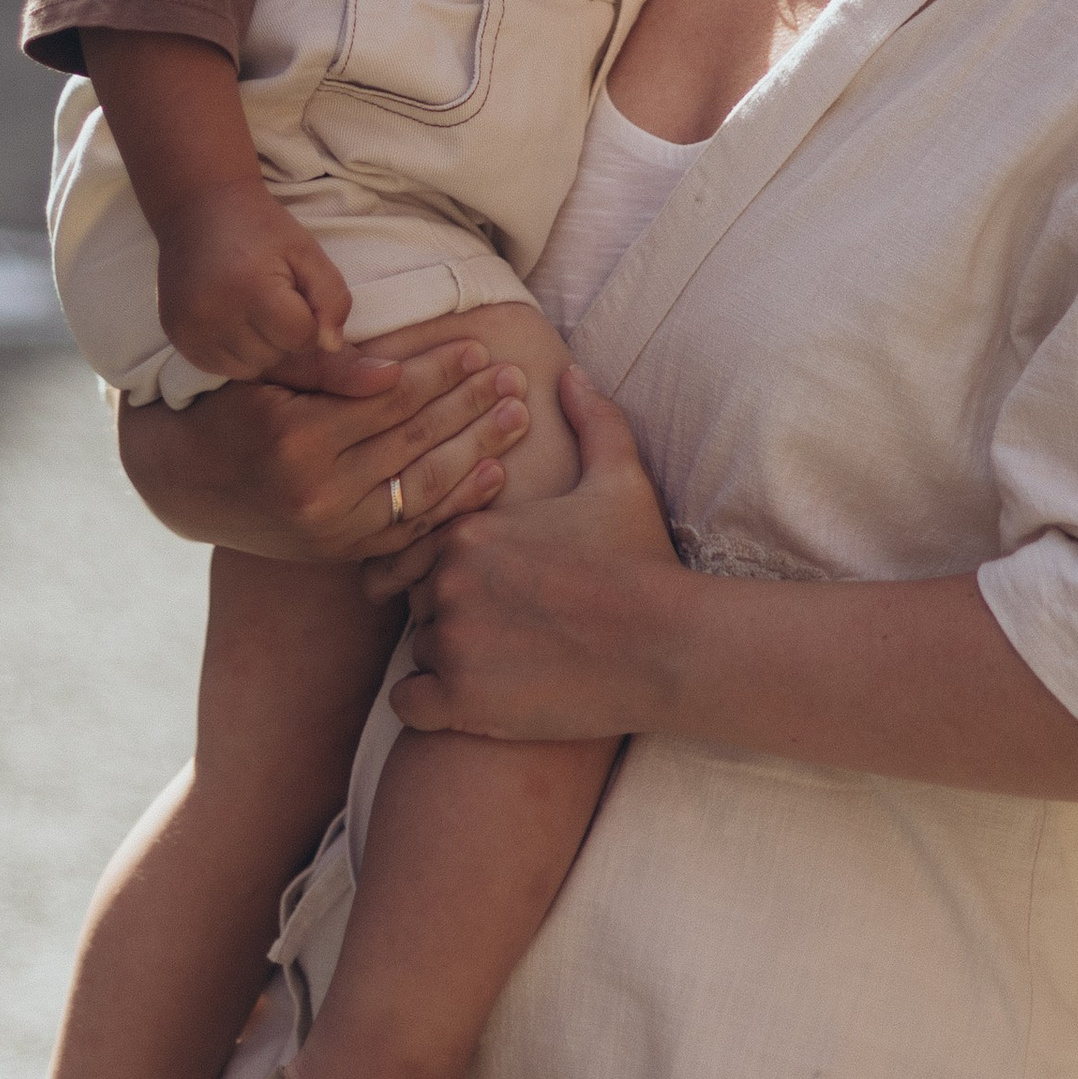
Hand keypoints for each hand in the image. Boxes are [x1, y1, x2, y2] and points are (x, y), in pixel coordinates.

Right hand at [119, 332, 530, 566]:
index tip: (478, 347)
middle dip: (472, 405)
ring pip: (422, 486)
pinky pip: (412, 528)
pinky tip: (494, 473)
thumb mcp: (270, 374)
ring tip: (518, 417)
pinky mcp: (341, 552)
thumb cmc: (235, 406)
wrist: (189, 481)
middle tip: (516, 376)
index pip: (388, 398)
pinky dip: (457, 501)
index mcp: (295, 437)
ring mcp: (331, 530)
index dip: (438, 371)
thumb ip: (330, 369)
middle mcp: (316, 492)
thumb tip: (395, 367)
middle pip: (414, 440)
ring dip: (479, 449)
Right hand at [153, 181, 355, 379]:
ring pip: (250, 369)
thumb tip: (331, 347)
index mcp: (250, 288)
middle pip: (275, 356)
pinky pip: (222, 368)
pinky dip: (235, 352)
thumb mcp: (307, 251)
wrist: (199, 208)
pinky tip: (233, 320)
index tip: (296, 293)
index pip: (301, 337)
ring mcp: (191, 330)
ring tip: (253, 309)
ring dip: (261, 347)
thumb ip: (332, 298)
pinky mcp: (178, 338)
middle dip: (284, 334)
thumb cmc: (260, 228)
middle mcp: (214, 315)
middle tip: (272, 297)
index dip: (308, 318)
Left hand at [391, 367, 687, 743]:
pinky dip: (432, 705)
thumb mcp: (621, 479)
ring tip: (506, 665)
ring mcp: (452, 642)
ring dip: (448, 661)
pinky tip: (475, 700)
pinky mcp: (460, 702)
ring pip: (419, 651)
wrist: (668, 647)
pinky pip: (409, 704)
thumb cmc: (644, 562)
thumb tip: (572, 373)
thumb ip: (592, 420)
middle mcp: (449, 580)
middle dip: (452, 614)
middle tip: (507, 629)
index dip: (461, 568)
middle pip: (419, 600)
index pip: (426, 548)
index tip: (503, 587)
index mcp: (472, 528)